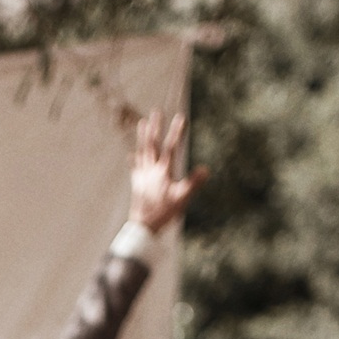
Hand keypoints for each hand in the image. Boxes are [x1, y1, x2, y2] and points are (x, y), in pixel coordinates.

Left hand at [129, 107, 206, 234]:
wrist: (143, 227)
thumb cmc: (164, 213)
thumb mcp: (182, 199)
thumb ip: (193, 183)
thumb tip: (206, 169)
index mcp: (163, 172)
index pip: (171, 147)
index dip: (177, 132)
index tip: (181, 117)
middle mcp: (151, 170)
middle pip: (152, 144)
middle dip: (155, 127)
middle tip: (157, 111)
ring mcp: (142, 176)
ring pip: (142, 151)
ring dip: (142, 136)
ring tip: (142, 123)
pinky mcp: (137, 183)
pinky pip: (135, 167)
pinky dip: (134, 158)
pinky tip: (132, 154)